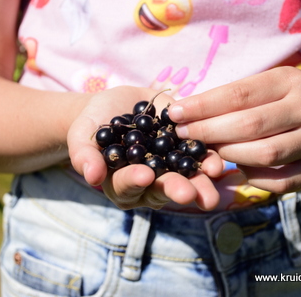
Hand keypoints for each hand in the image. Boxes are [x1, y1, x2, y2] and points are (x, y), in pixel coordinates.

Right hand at [68, 86, 222, 209]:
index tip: (144, 175)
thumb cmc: (92, 125)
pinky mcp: (185, 149)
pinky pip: (199, 156)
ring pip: (186, 177)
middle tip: (188, 193)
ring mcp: (170, 167)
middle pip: (162, 189)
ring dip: (201, 179)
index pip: (127, 186)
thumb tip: (91, 177)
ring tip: (213, 175)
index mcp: (122, 184)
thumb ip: (85, 156)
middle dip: (176, 189)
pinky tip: (218, 159)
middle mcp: (150, 183)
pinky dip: (208, 157)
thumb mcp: (82, 136)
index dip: (134, 181)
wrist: (114, 107)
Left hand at [168, 67, 300, 192]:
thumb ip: (228, 102)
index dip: (202, 106)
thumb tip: (183, 116)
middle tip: (185, 136)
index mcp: (290, 81)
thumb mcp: (261, 91)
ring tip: (212, 152)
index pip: (238, 94)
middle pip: (249, 125)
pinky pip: (279, 181)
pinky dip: (253, 177)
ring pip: (264, 154)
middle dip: (209, 132)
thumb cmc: (279, 106)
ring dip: (230, 155)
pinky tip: (240, 168)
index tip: (175, 114)